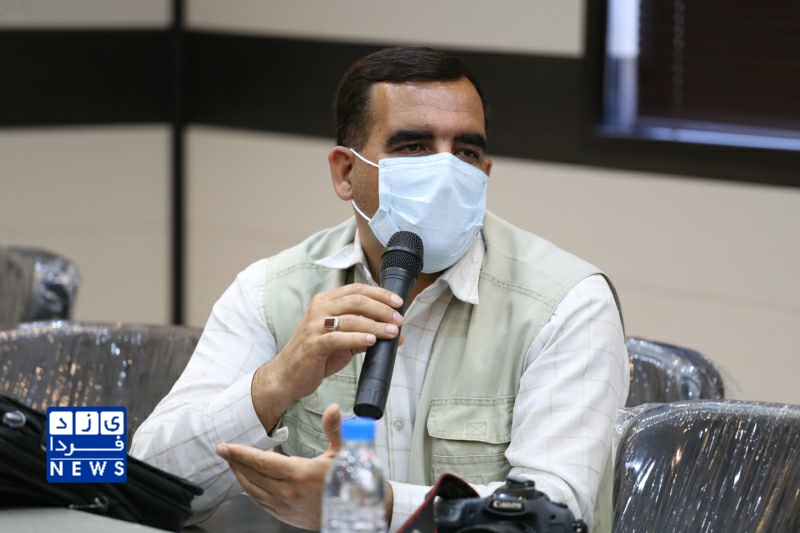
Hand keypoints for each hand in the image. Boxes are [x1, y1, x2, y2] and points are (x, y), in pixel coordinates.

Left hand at [217, 404, 342, 529]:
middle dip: (235, 462)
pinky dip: (250, 490)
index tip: (225, 447)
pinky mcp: (285, 515)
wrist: (355, 513)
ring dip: (240, 475)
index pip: (262, 462)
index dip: (241, 454)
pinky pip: (260, 502)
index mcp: (299, 474)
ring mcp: (285, 506)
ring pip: (253, 491)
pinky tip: (247, 483)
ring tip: (233, 463)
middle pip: (252, 476)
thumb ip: (335, 428)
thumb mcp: (345, 452)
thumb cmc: (350, 481)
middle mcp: (288, 492)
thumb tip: (333, 408)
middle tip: (223, 451)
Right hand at [252, 283, 403, 430]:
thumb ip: (366, 334)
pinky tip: (372, 340)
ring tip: (392, 332)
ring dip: (375, 324)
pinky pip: (338, 337)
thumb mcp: (344, 341)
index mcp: (326, 301)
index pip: (357, 289)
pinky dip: (358, 338)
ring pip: (350, 318)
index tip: (398, 302)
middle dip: (382, 309)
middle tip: (399, 319)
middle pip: (356, 300)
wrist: (288, 375)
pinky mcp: (313, 344)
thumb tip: (396, 334)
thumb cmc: (317, 355)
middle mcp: (319, 309)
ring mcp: (314, 325)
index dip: (380, 294)